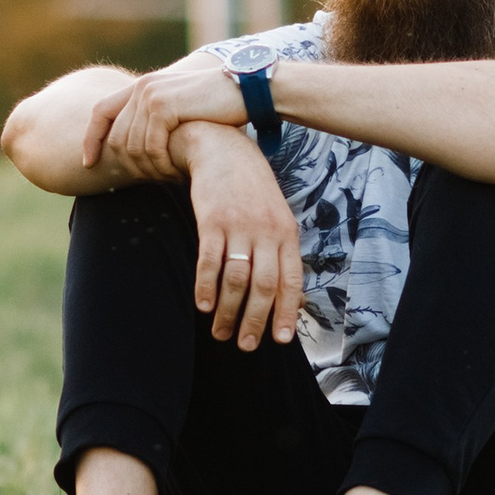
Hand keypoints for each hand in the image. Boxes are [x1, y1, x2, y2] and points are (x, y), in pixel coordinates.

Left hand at [82, 61, 242, 182]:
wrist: (248, 90)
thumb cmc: (221, 105)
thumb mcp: (182, 108)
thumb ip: (159, 119)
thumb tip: (139, 147)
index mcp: (142, 86)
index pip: (100, 112)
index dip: (91, 139)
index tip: (88, 163)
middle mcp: (141, 87)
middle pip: (116, 137)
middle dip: (130, 165)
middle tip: (153, 180)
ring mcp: (151, 95)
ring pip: (132, 146)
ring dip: (149, 169)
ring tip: (169, 177)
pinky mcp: (164, 107)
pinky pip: (150, 147)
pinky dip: (160, 165)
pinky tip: (175, 172)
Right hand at [177, 121, 304, 348]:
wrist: (224, 150)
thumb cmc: (253, 190)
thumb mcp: (278, 218)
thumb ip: (283, 255)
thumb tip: (292, 299)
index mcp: (287, 233)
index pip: (291, 280)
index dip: (285, 311)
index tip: (280, 340)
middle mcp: (267, 231)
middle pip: (264, 286)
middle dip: (254, 320)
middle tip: (245, 345)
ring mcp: (239, 226)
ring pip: (236, 279)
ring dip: (227, 311)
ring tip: (219, 332)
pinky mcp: (212, 220)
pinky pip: (209, 261)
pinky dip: (205, 287)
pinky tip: (202, 306)